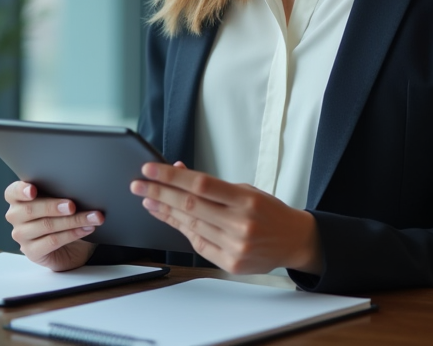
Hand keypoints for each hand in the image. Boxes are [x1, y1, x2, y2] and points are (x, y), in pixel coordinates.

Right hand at [4, 181, 101, 271]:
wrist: (70, 244)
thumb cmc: (63, 215)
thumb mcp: (60, 200)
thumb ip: (59, 191)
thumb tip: (80, 185)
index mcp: (18, 199)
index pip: (12, 192)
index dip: (21, 190)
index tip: (33, 190)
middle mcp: (16, 217)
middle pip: (31, 210)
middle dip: (54, 207)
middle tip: (72, 206)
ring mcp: (22, 236)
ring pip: (46, 225)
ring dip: (73, 221)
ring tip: (92, 217)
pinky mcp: (32, 252)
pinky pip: (53, 241)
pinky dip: (72, 234)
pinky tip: (86, 229)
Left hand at [130, 162, 322, 275]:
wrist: (293, 240)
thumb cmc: (269, 212)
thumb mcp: (246, 190)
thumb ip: (212, 185)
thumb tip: (178, 170)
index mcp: (246, 201)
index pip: (202, 185)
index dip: (172, 176)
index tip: (150, 169)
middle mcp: (240, 224)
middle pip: (190, 206)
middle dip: (160, 193)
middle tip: (138, 185)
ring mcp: (235, 246)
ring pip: (190, 226)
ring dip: (165, 212)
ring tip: (148, 200)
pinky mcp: (230, 263)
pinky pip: (198, 244)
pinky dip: (181, 229)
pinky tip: (168, 217)